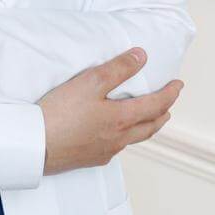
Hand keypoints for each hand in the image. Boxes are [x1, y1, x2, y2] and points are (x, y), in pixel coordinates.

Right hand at [38, 48, 182, 174]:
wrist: (36, 145)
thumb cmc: (61, 113)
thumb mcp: (90, 82)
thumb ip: (118, 69)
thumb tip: (141, 56)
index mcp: (122, 118)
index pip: (155, 105)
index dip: (170, 94)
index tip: (178, 85)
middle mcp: (118, 138)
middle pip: (150, 127)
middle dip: (163, 113)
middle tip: (169, 104)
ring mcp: (105, 151)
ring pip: (134, 139)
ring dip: (147, 127)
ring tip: (150, 120)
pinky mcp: (90, 158)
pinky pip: (116, 148)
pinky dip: (125, 138)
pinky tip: (116, 135)